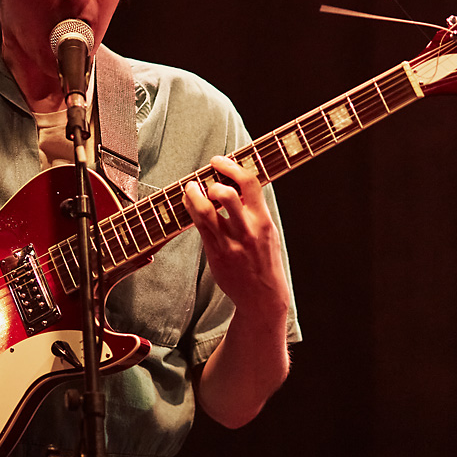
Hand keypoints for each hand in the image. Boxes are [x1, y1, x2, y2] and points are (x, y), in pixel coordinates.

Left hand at [182, 156, 288, 316]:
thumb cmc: (263, 261)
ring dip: (194, 194)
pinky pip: (200, 227)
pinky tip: (189, 203)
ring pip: (207, 211)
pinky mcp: (217, 254)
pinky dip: (191, 210)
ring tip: (191, 187)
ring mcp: (231, 243)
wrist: (263, 296)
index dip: (232, 167)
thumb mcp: (268, 232)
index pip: (250, 184)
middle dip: (212, 179)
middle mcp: (248, 230)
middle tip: (204, 175)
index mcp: (264, 221)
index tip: (219, 160)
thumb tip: (237, 186)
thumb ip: (254, 211)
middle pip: (228, 195)